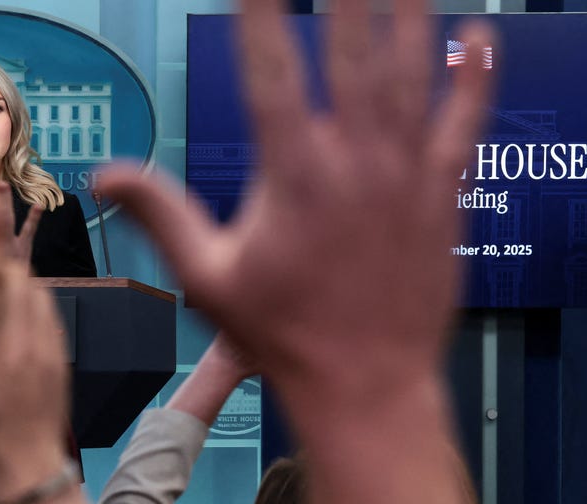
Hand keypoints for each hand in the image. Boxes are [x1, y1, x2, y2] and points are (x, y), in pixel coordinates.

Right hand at [0, 181, 68, 503]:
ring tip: (8, 224)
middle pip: (15, 272)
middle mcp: (25, 344)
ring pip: (36, 288)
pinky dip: (34, 286)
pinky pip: (49, 311)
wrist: (33, 484)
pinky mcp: (58, 363)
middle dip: (3, 230)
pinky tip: (28, 281)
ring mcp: (46, 352)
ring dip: (19, 254)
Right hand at [98, 2, 493, 408]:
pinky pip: (466, 121)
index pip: (270, 69)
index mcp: (292, 174)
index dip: (261, 12)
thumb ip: (160, 213)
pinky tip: (479, 33)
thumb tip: (106, 175)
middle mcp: (354, 160)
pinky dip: (477, 75)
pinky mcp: (445, 193)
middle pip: (351, 50)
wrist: (366, 383)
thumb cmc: (283, 334)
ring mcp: (406, 173)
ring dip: (408, 12)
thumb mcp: (207, 276)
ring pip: (412, 71)